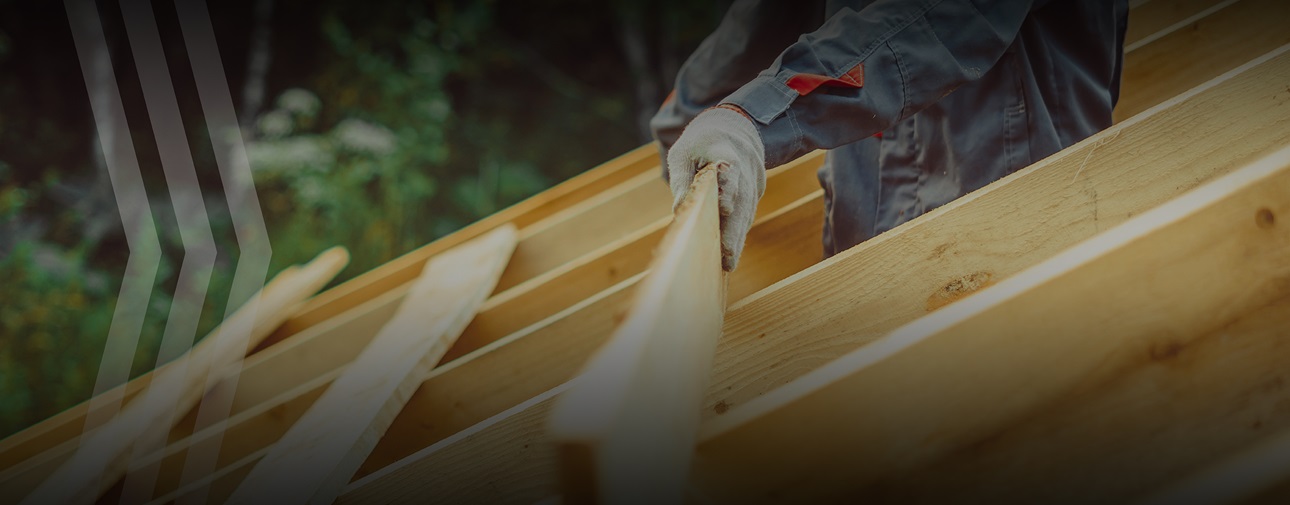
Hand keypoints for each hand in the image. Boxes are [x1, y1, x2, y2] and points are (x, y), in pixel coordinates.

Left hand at [666, 105, 765, 270]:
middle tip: (726, 257)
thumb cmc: (701, 141)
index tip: (725, 207)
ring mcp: (753, 181)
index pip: (730, 171)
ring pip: (747, 213)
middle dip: (733, 230)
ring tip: (727, 264)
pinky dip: (739, 234)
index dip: (729, 188)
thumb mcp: (682, 152)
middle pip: (741, 202)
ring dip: (738, 239)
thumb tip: (678, 210)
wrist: (734, 126)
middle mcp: (744, 168)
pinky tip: (730, 255)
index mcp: (726, 152)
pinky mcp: (755, 192)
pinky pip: (747, 215)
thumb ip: (681, 179)